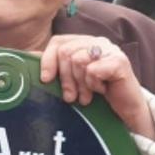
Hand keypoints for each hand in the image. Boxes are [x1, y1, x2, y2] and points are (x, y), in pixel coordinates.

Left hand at [38, 35, 154, 139]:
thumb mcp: (73, 81)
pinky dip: (94, 85)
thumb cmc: (99, 97)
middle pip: (66, 52)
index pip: (58, 42)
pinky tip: (101, 91)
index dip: (48, 60)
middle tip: (71, 96)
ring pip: (78, 60)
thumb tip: (26, 56)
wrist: (127, 112)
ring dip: (81, 85)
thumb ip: (55, 68)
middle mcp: (97, 42)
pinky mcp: (120, 61)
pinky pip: (93, 70)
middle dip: (65, 79)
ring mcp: (110, 50)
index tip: (46, 80)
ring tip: (87, 96)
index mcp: (85, 43)